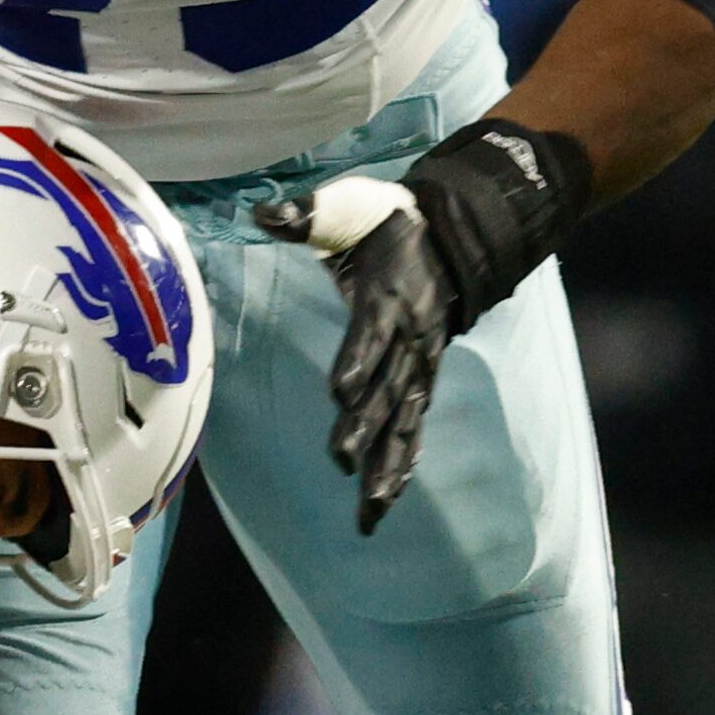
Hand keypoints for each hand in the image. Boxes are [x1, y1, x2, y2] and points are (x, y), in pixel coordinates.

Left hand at [254, 121, 591, 528]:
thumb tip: (261, 212)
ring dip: (387, 465)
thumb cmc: (387, 222)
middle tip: (341, 461)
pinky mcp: (421, 379)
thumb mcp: (348, 205)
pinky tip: (385, 501)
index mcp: (389, 295)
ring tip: (370, 510)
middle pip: (386, 388)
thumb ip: (307, 214)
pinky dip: (402, 464)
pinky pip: (413, 427)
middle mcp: (410, 337)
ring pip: (404, 421)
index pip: (372, 331)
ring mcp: (420, 363)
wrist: (454, 232)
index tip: (341, 391)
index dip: (359, 360)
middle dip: (365, 426)